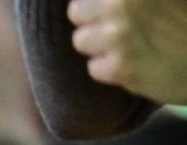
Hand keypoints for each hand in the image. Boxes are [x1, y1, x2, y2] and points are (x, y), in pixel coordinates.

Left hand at [69, 0, 186, 103]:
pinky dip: (111, 69)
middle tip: (121, 27)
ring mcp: (120, 34)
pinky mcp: (120, 65)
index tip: (115, 11)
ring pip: (82, 41)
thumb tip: (100, 3)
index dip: (98, 3)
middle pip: (77, 12)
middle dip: (93, 21)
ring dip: (100, 46)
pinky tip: (136, 63)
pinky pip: (94, 68)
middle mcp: (122, 3)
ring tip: (130, 45)